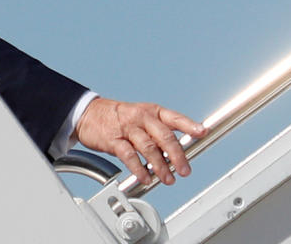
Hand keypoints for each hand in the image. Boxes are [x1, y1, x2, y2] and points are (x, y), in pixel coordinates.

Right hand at [75, 97, 205, 185]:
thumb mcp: (141, 118)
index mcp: (152, 111)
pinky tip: (145, 177)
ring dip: (160, 166)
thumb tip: (177, 154)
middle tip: (185, 170)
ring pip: (148, 147)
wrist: (88, 113)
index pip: (174, 118)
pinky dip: (139, 169)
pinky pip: (129, 156)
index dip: (189, 125)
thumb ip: (158, 134)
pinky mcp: (113, 140)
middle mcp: (141, 117)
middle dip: (177, 155)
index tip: (202, 132)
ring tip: (167, 179)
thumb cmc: (119, 118)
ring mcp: (127, 128)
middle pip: (163, 136)